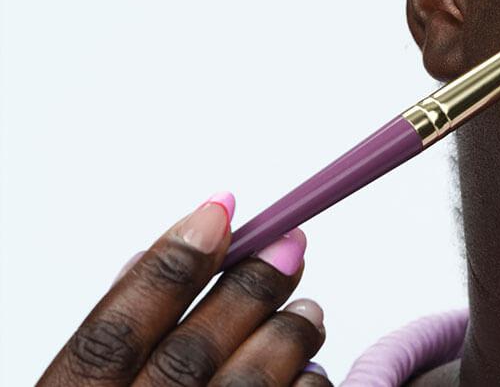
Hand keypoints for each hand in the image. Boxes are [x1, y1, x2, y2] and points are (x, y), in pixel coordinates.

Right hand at [38, 192, 331, 385]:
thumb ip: (106, 346)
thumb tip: (155, 257)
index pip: (112, 336)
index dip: (170, 266)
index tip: (220, 211)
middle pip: (189, 359)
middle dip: (248, 288)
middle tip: (290, 243)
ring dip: (288, 336)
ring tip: (309, 307)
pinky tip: (311, 370)